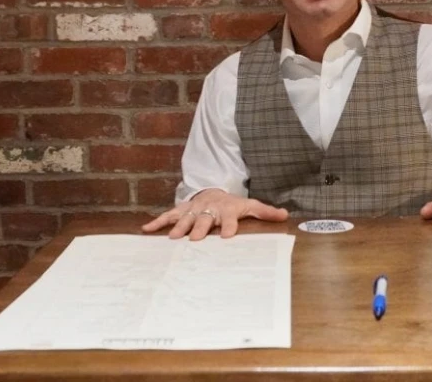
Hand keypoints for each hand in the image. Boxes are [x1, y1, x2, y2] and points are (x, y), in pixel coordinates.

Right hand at [141, 189, 288, 240]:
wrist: (213, 191)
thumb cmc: (232, 204)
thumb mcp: (249, 205)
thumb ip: (265, 211)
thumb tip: (285, 215)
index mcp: (227, 209)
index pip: (230, 217)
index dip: (229, 226)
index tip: (227, 236)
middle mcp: (209, 209)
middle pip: (205, 219)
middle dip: (200, 228)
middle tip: (196, 239)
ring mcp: (193, 209)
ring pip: (186, 217)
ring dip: (179, 227)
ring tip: (173, 238)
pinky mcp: (181, 210)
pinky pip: (168, 215)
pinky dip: (157, 221)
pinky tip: (146, 228)